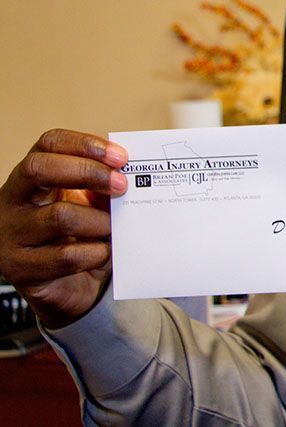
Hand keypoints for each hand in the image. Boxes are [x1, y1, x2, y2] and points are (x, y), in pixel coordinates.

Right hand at [0, 129, 127, 328]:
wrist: (68, 286)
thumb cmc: (80, 237)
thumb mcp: (90, 204)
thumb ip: (103, 185)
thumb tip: (129, 172)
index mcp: (31, 178)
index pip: (48, 144)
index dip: (84, 144)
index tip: (120, 157)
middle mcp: (12, 202)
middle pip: (40, 169)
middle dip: (88, 172)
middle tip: (122, 185)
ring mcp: (11, 235)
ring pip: (59, 216)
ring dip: (99, 221)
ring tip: (113, 228)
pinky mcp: (21, 269)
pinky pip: (67, 256)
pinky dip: (96, 253)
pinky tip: (104, 252)